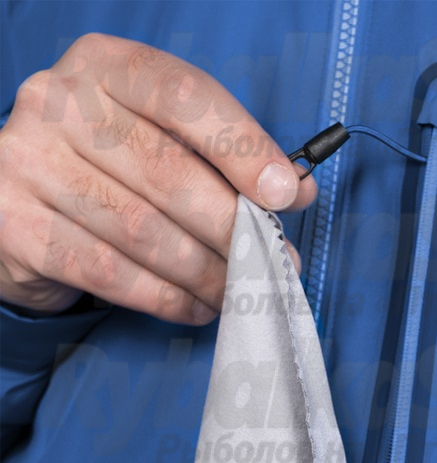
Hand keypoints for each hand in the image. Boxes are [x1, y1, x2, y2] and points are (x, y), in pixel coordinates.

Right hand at [0, 33, 315, 323]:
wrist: (17, 199)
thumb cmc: (110, 168)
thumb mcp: (160, 140)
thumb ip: (223, 158)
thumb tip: (295, 191)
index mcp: (105, 66)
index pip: (184, 96)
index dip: (243, 147)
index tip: (286, 194)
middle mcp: (58, 103)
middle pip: (168, 173)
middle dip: (233, 227)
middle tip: (274, 261)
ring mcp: (29, 162)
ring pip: (142, 231)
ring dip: (205, 272)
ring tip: (240, 290)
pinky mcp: (17, 225)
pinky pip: (110, 273)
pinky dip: (167, 298)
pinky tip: (198, 306)